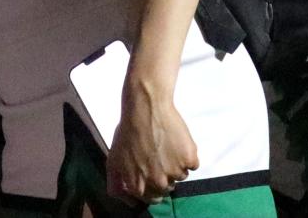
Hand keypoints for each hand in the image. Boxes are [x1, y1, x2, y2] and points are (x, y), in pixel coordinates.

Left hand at [107, 75, 197, 204]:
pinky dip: (188, 155)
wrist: (146, 107)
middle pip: (167, 188)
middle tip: (159, 155)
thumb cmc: (128, 131)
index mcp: (139, 186)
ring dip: (176, 164)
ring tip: (167, 146)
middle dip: (164, 174)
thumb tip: (127, 200)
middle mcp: (157, 183)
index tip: (153, 171)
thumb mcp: (113, 160)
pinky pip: (193, 164)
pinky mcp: (189, 158)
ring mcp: (175, 171)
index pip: (152, 198)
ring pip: (181, 175)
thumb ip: (116, 186)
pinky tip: (177, 142)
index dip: (152, 184)